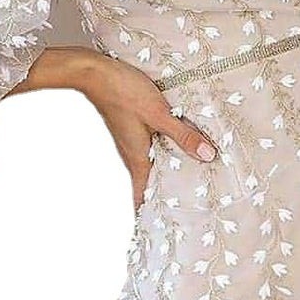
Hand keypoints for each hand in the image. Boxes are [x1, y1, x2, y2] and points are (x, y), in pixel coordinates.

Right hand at [78, 55, 218, 210]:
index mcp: (137, 158)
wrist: (92, 72)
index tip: (162, 227)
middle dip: (161, 196)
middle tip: (184, 206)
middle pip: (145, 184)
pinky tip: (172, 147)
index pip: (141, 197)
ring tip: (184, 180)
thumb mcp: (159, 113)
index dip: (150, 213)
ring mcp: (127, 142)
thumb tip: (207, 156)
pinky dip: (159, 155)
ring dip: (161, 174)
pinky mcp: (128, 128)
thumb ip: (183, 135)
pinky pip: (145, 149)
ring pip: (146, 166)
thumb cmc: (122, 92)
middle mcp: (130, 155)